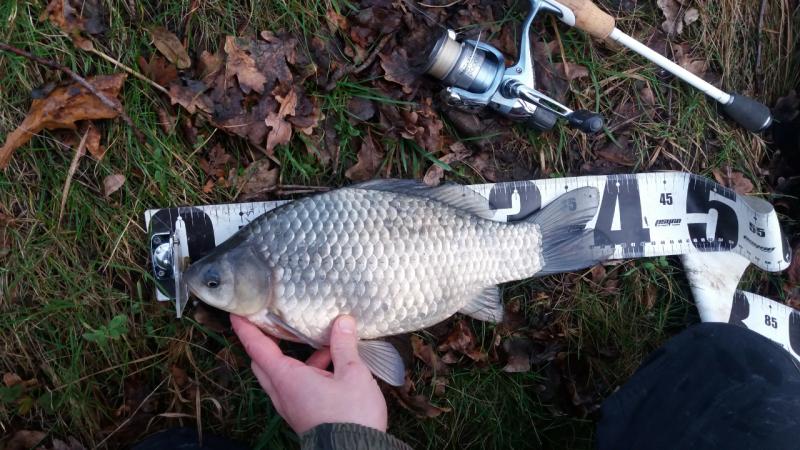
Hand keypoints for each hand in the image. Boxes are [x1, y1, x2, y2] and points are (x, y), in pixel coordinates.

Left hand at [231, 314, 387, 433]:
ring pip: (281, 374)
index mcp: (287, 379)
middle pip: (263, 361)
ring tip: (318, 339)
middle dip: (265, 340)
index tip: (237, 313)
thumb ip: (344, 345)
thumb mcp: (352, 373)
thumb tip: (342, 321)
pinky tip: (333, 363)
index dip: (246, 328)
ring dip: (294, 355)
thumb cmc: (351, 414)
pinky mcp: (303, 413)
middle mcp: (283, 392)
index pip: (257, 348)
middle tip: (273, 321)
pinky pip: (296, 385)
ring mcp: (292, 405)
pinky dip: (307, 370)